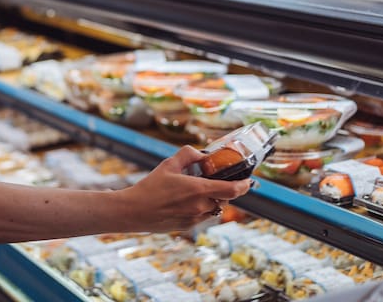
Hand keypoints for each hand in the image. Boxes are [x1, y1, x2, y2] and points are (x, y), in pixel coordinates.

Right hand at [116, 145, 251, 232]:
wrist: (134, 211)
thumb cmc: (150, 187)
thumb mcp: (167, 164)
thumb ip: (187, 155)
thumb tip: (202, 154)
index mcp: (198, 189)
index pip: (232, 190)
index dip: (244, 185)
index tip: (248, 181)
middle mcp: (200, 206)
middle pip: (224, 199)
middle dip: (224, 190)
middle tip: (216, 180)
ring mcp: (195, 219)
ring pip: (214, 209)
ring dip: (213, 199)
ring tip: (198, 190)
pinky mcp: (188, 227)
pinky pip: (203, 216)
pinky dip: (201, 208)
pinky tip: (185, 201)